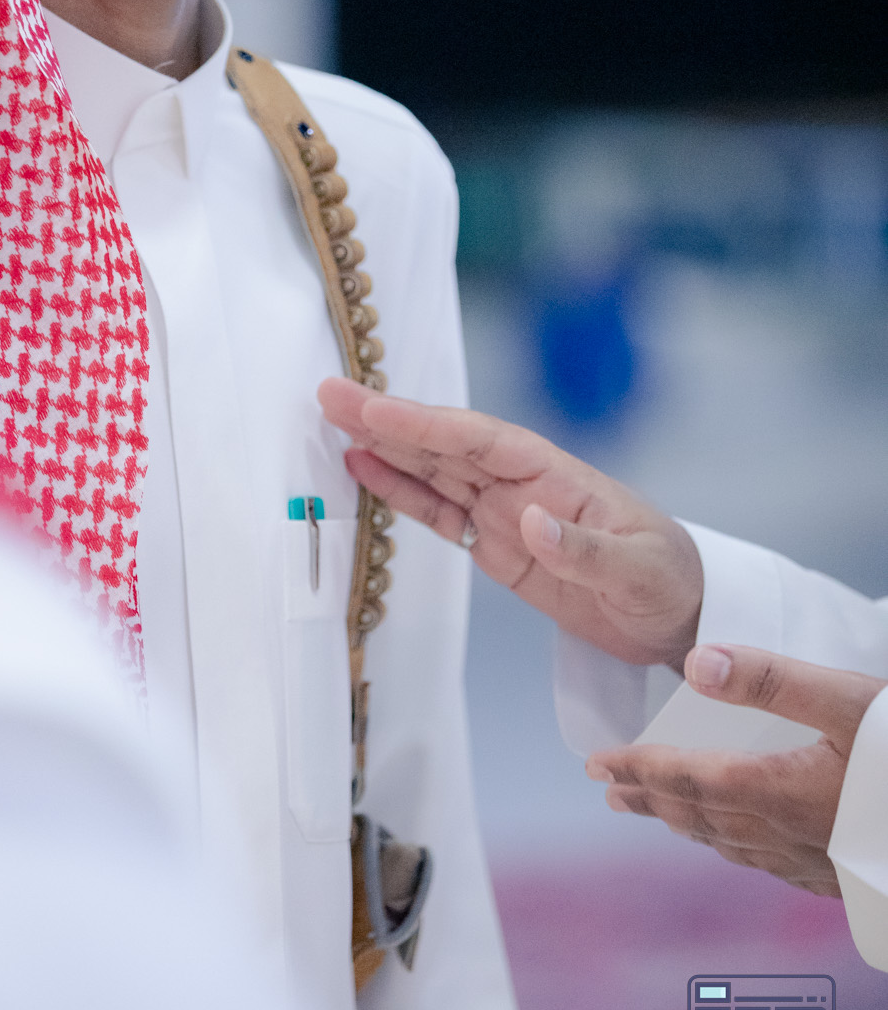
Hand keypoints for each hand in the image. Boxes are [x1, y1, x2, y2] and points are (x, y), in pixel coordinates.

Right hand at [317, 376, 702, 667]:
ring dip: (383, 447)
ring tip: (332, 421)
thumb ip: (584, 550)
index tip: (375, 411)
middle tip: (330, 393)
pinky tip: (363, 469)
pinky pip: (439, 512)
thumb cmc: (670, 582)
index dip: (425, 425)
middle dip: (387, 420)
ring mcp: (503, 511)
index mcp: (555, 475)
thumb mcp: (638, 570)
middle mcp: (522, 483)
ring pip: (433, 470)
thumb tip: (529, 521)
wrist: (679, 616)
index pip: (479, 441)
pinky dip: (399, 491)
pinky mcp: (494, 545)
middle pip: (444, 444)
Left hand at [586, 644, 887, 895]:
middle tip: (609, 787)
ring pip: (732, 844)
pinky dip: (737, 845)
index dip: (639, 770)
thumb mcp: (853, 700)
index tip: (598, 762)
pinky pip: (771, 863)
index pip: (687, 781)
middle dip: (650, 799)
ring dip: (687, 824)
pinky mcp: (846, 877)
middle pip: (700, 817)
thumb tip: (696, 661)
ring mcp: (818, 864)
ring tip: (658, 811)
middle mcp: (789, 836)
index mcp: (781, 793)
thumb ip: (774, 678)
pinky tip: (741, 842)